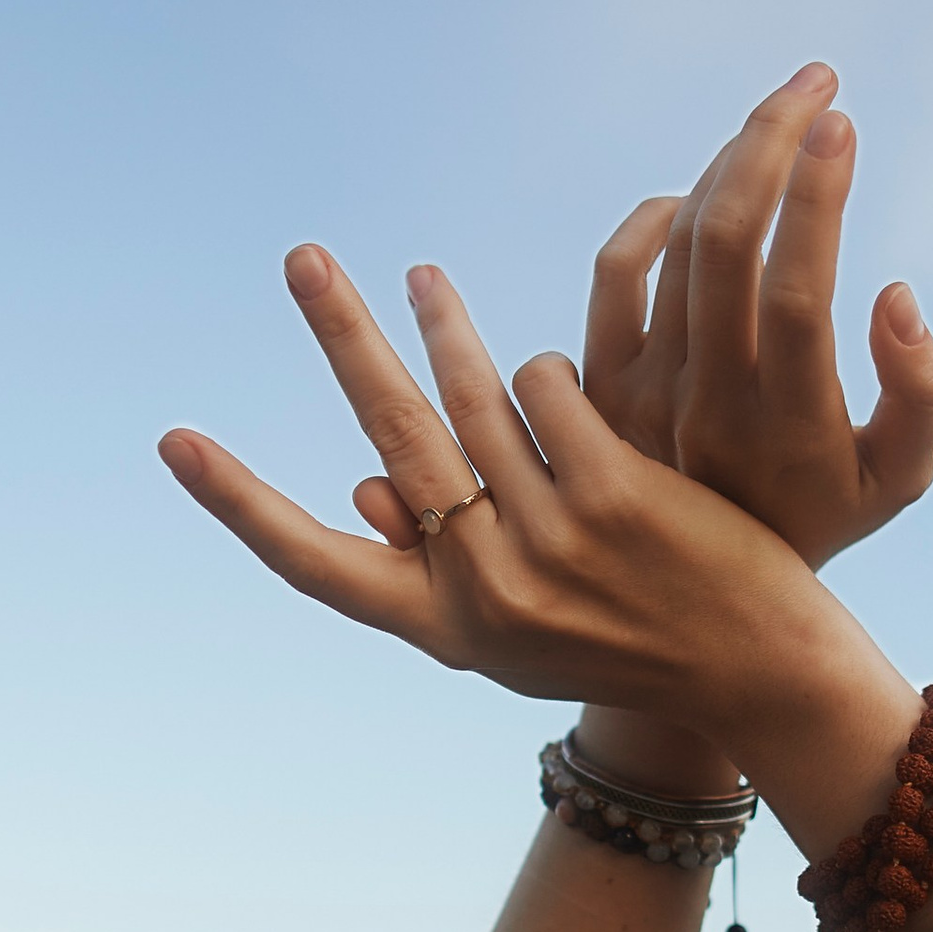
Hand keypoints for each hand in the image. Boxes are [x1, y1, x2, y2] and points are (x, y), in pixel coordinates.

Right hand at [159, 242, 877, 759]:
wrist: (758, 673)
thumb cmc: (631, 644)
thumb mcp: (523, 635)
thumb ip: (446, 567)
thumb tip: (361, 487)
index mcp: (443, 631)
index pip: (312, 566)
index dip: (239, 503)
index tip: (174, 443)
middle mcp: (484, 590)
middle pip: (390, 436)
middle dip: (341, 336)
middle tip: (302, 258)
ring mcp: (549, 541)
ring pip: (477, 396)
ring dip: (448, 329)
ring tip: (421, 277)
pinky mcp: (615, 494)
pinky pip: (554, 391)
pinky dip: (549, 377)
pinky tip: (554, 379)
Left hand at [583, 64, 932, 569]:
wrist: (693, 610)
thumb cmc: (819, 520)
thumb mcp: (898, 480)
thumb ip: (921, 390)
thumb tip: (893, 292)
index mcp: (788, 423)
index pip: (795, 285)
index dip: (818, 193)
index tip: (843, 118)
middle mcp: (706, 402)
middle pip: (726, 238)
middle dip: (771, 138)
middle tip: (817, 79)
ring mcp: (641, 391)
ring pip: (674, 240)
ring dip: (725, 164)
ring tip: (776, 125)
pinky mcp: (595, 385)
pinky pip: (618, 271)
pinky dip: (655, 217)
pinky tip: (696, 197)